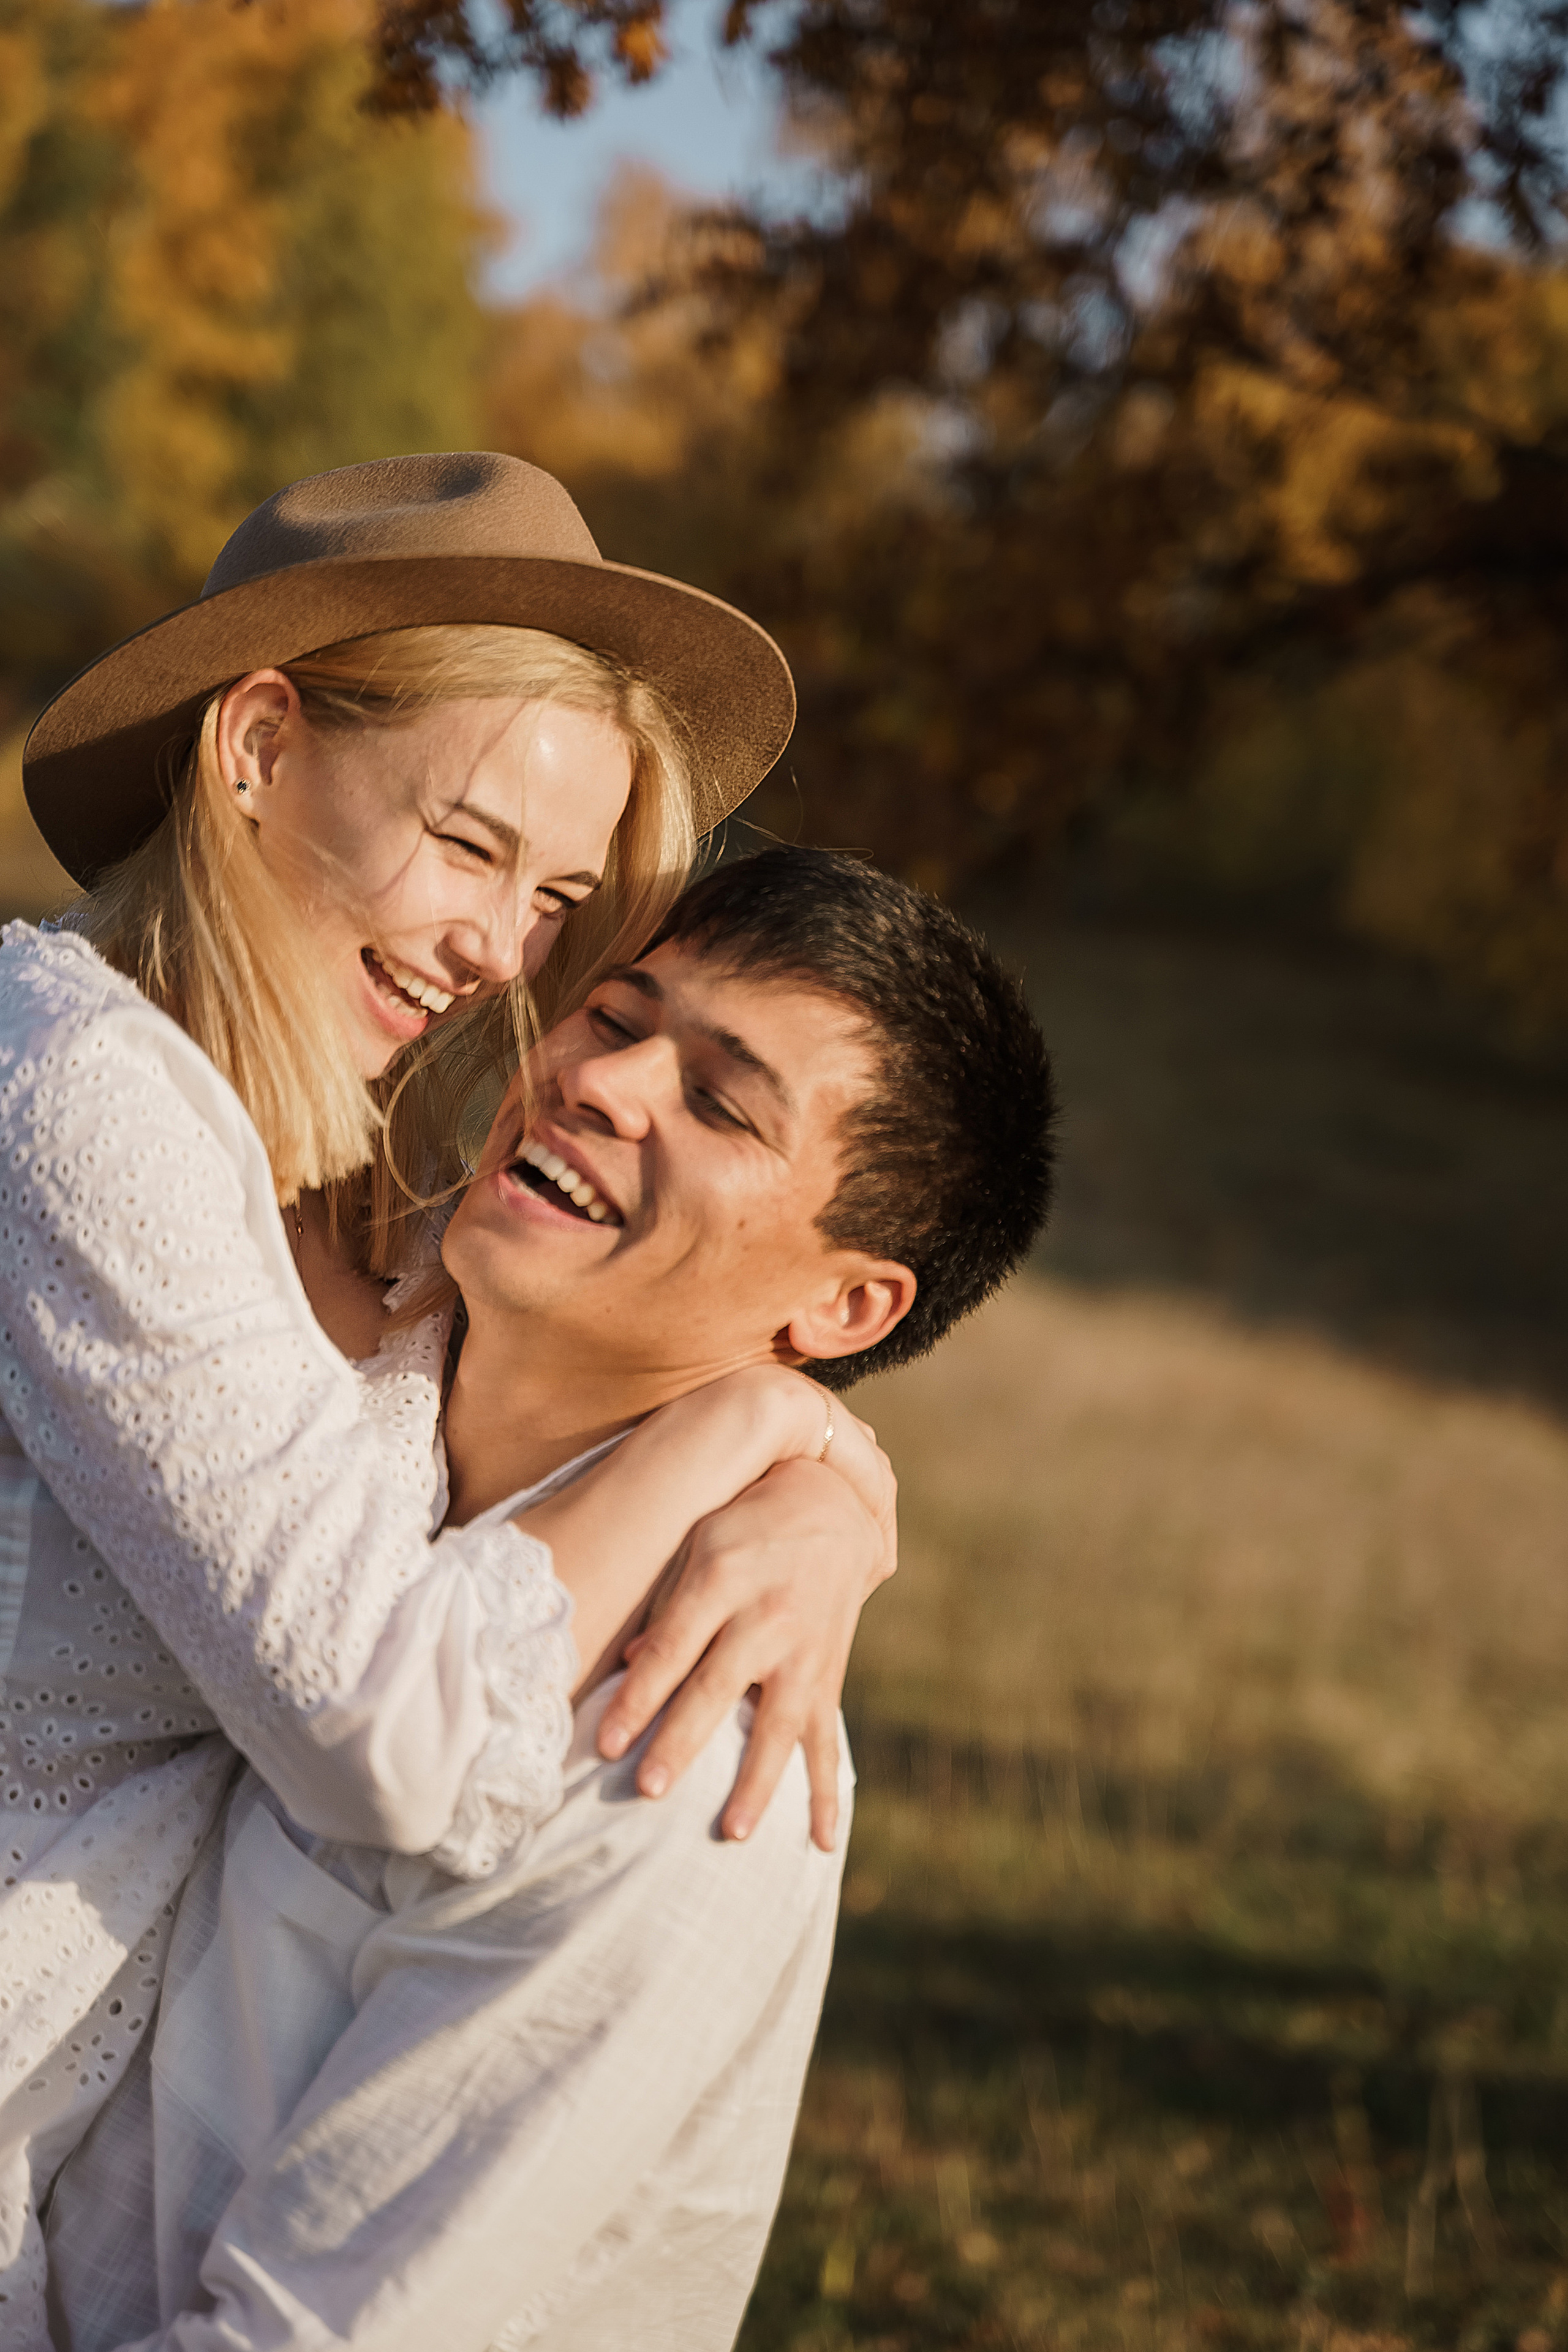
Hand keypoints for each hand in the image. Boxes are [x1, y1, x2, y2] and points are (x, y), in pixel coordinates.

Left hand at [597, 1443, 896, 1850]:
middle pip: (716, 1688)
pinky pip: (826, 1738)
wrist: (834, 1505)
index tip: (604, 1743)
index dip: (637, 1696)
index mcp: (720, 1577)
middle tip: (648, 1789)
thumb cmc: (744, 1521)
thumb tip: (625, 1664)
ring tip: (732, 1831)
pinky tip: (821, 1840)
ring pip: (777, 1723)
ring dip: (755, 1780)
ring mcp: (803, 1649)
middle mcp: (764, 1615)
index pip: (671, 1647)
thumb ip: (663, 1602)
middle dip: (681, 1740)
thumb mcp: (698, 1540)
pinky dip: (826, 1791)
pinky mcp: (829, 1674)